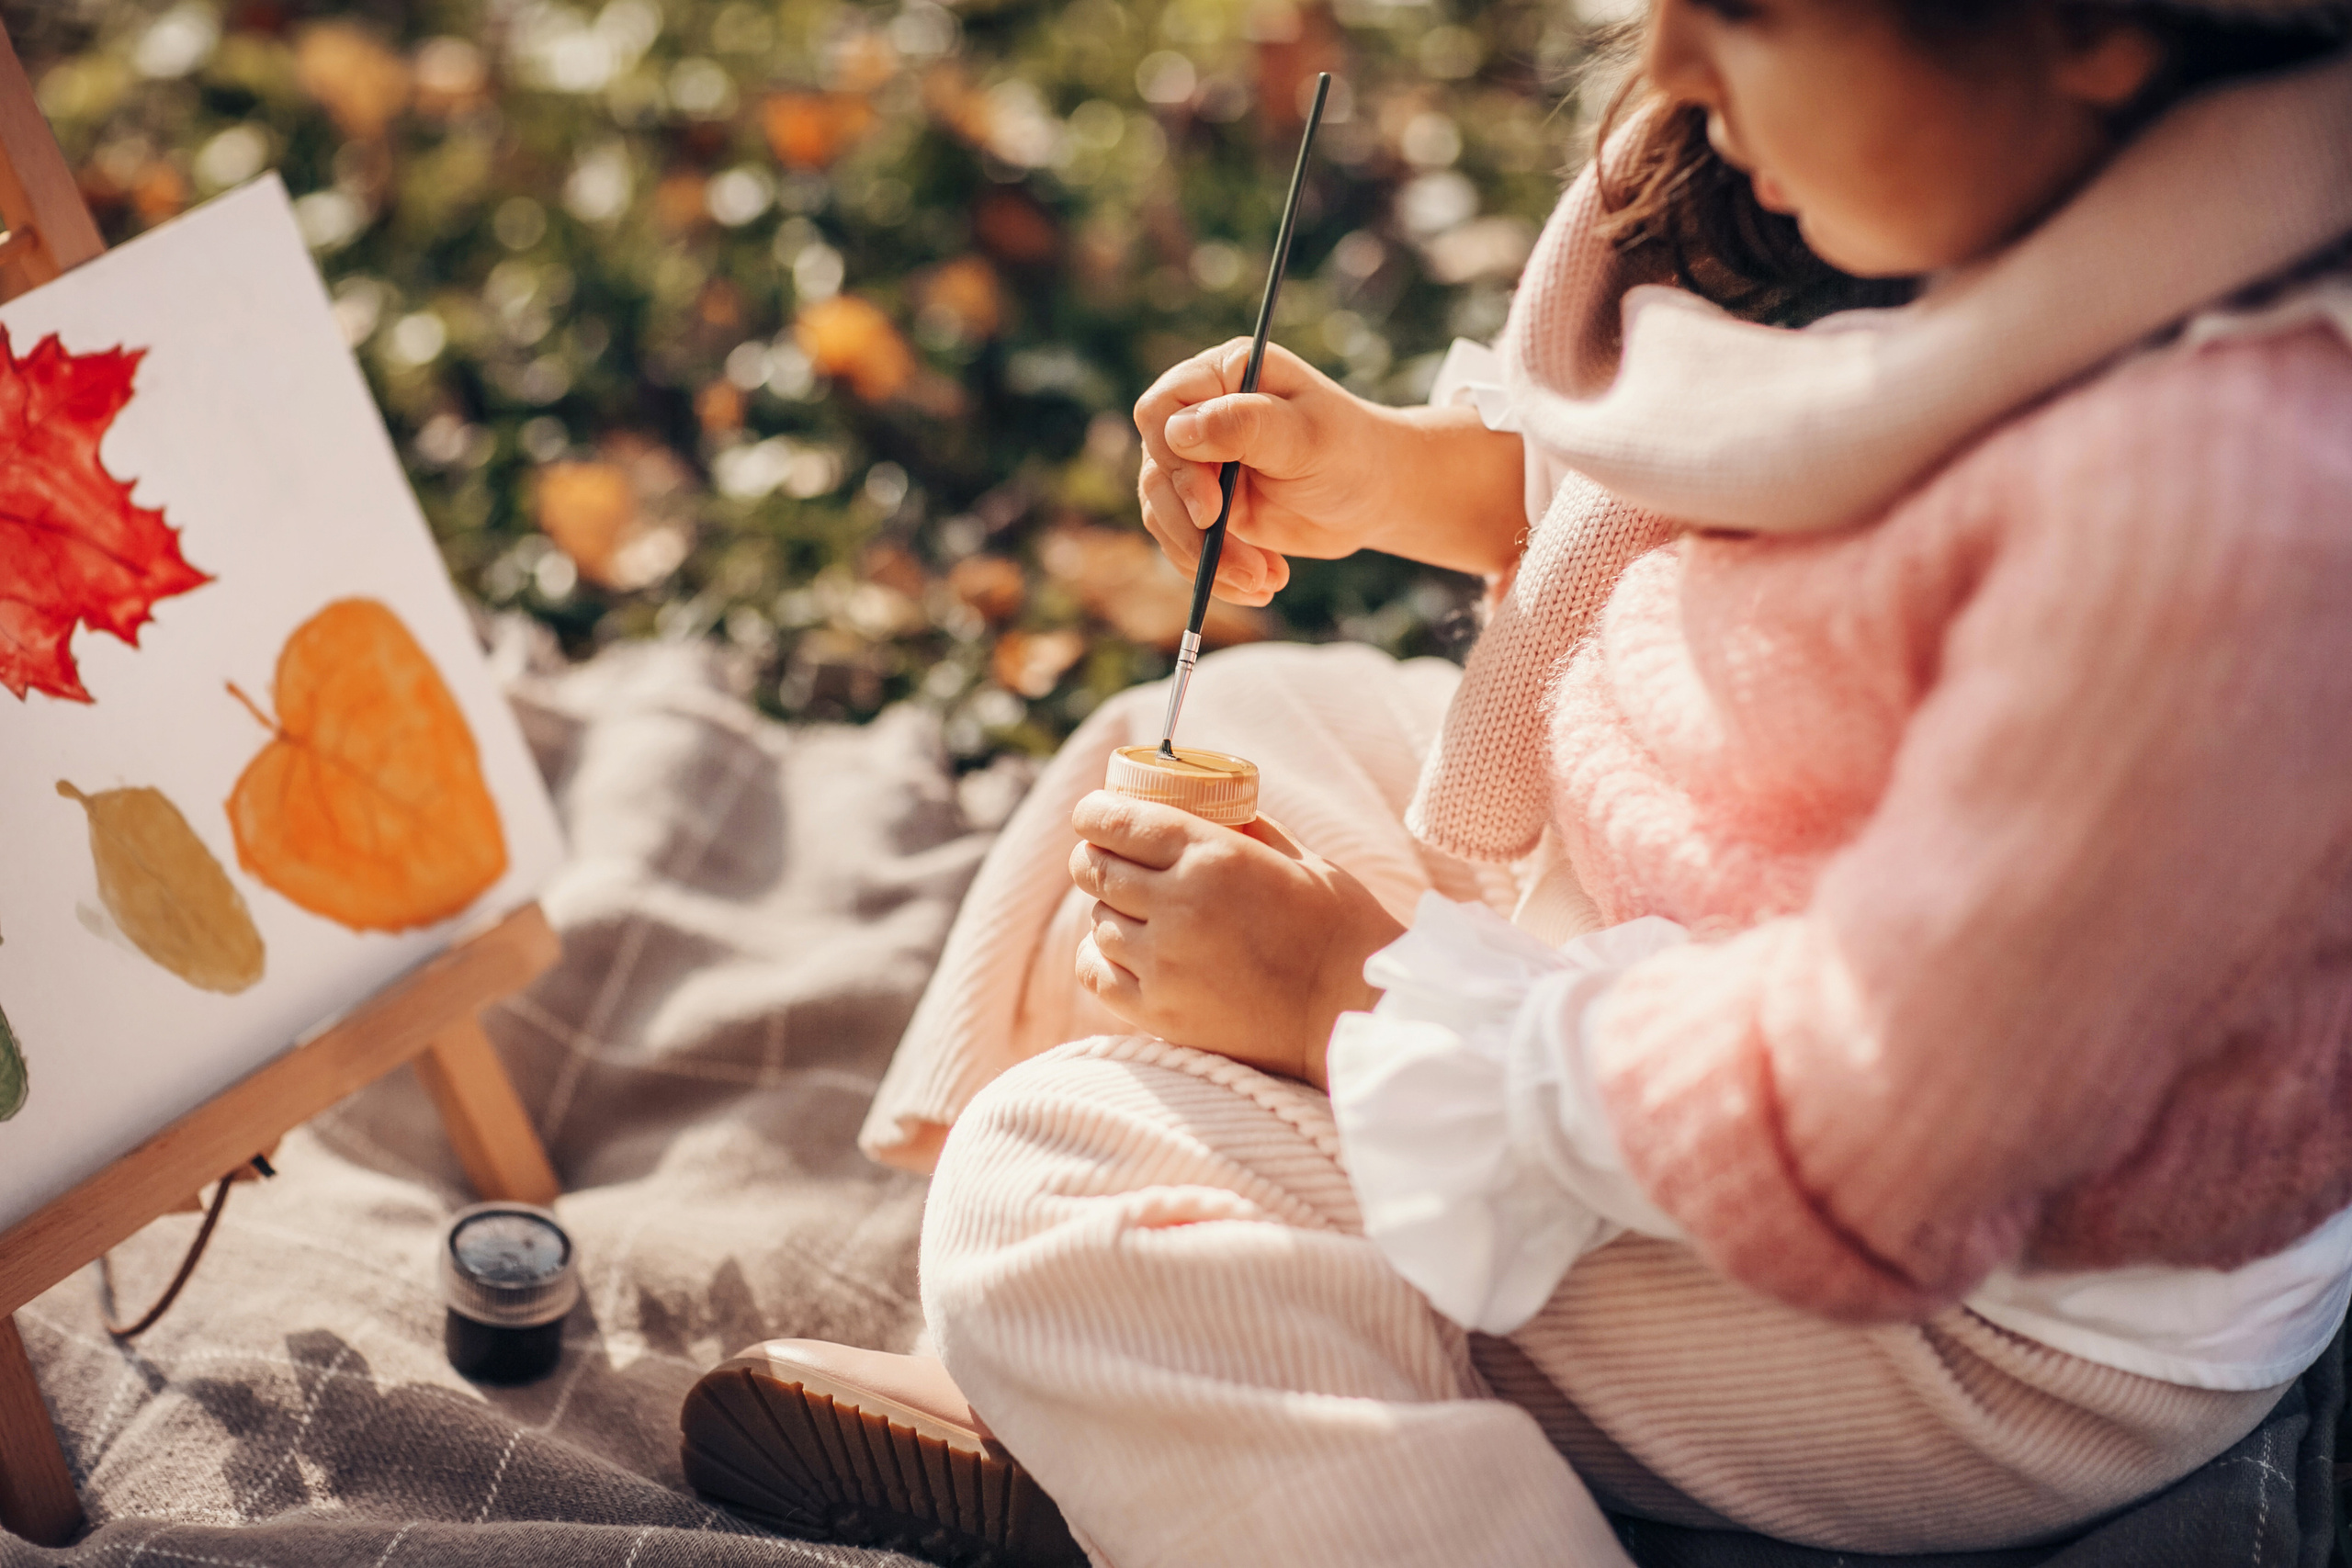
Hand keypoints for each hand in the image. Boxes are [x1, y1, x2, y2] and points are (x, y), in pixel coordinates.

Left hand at [1067, 790, 1404, 1087]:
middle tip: (1110, 860)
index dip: (1094, 814)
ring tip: (1141, 913)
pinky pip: (1096, 973)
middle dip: (1096, 857)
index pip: (1114, 822)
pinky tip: (1126, 952)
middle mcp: (1179, 905)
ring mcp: (1164, 963)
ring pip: (1097, 921)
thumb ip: (1243, 827)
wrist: (1353, 1013)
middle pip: (1094, 868)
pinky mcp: (1159, 1013)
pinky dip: (1101, 958)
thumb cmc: (1338, 929)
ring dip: (1111, 911)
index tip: (1095, 816)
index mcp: (1213, 856)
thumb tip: (1203, 804)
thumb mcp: (1298, 857)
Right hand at [1133, 341, 1396, 606]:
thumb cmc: (1350, 451)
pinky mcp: (1204, 507)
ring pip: (1164, 515)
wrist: (1374, 494)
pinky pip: (1183, 545)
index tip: (1210, 506)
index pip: (1161, 411)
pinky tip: (1265, 583)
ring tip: (1263, 581)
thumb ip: (1244, 426)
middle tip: (1244, 564)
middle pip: (1158, 472)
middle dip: (1193, 527)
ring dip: (1206, 558)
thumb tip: (1176, 432)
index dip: (1173, 460)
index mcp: (1223, 376)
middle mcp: (1201, 416)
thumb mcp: (1306, 436)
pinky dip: (1216, 573)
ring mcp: (1198, 464)